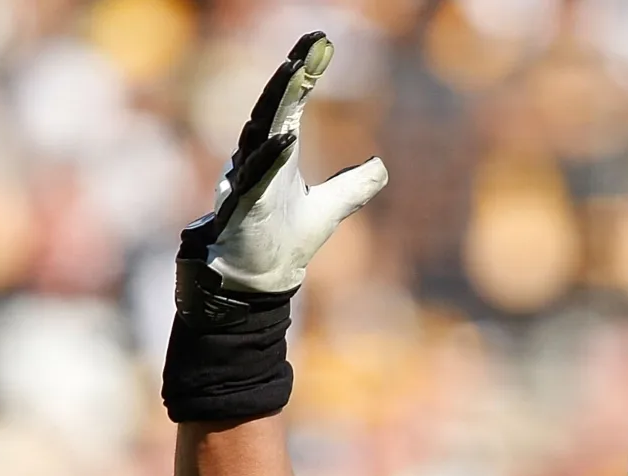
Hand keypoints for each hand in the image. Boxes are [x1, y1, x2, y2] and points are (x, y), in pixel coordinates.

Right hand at [180, 31, 387, 293]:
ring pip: (261, 131)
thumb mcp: (330, 208)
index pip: (291, 103)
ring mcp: (248, 181)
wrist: (254, 281)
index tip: (322, 43)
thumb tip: (381, 166)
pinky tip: (286, 138)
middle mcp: (257, 158)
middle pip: (275, 106)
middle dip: (293, 72)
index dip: (306, 72)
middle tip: (313, 43)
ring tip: (295, 70)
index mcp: (276, 153)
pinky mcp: (245, 208)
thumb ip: (354, 185)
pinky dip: (269, 158)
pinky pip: (256, 178)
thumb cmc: (282, 240)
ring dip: (278, 102)